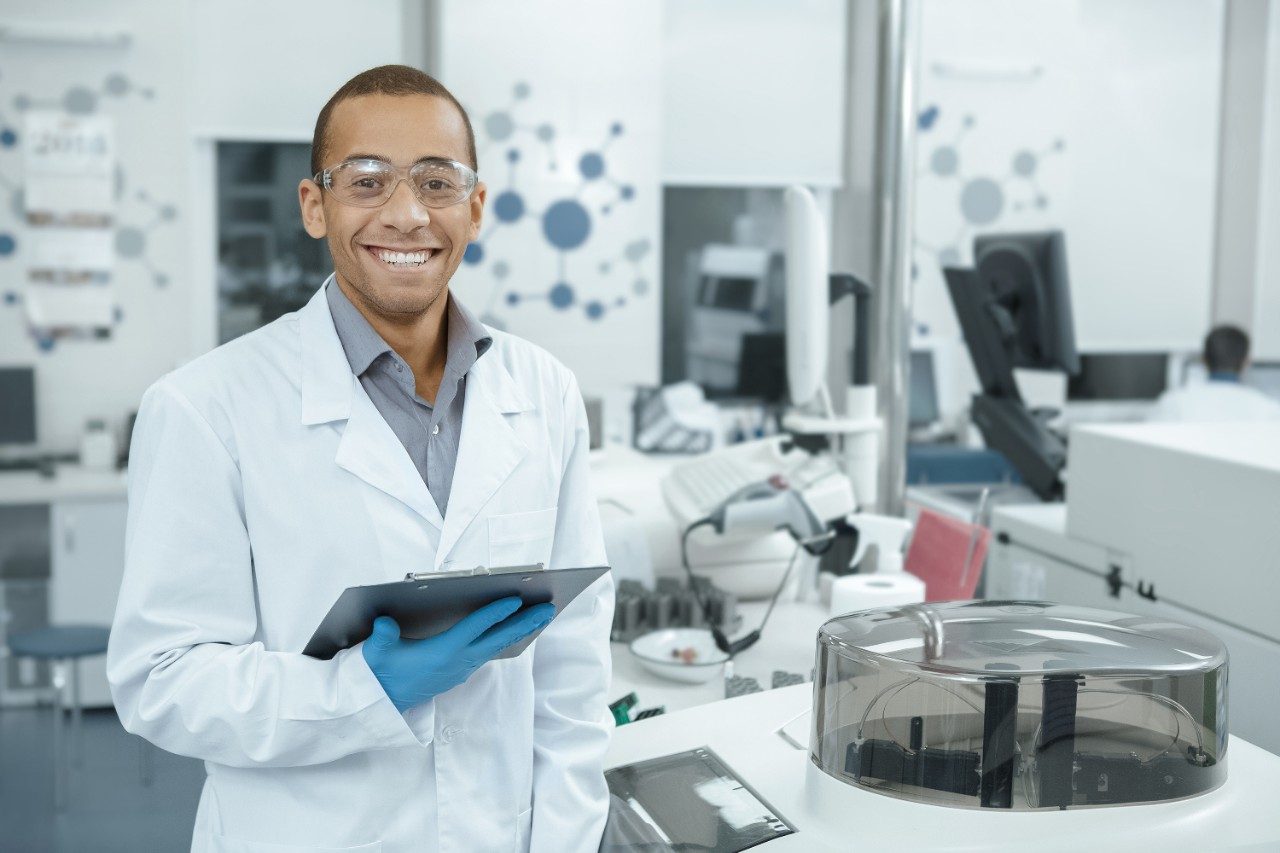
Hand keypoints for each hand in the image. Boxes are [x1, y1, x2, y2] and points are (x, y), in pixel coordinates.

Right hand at [361, 597, 554, 713]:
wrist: (382, 701)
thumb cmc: (381, 672)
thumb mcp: (376, 653)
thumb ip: (381, 637)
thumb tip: (385, 623)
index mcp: (442, 653)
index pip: (474, 629)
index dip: (494, 613)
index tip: (515, 600)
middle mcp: (458, 661)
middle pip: (498, 638)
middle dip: (525, 623)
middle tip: (549, 609)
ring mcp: (462, 667)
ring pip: (498, 646)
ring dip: (521, 630)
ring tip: (541, 615)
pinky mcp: (461, 671)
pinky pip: (490, 651)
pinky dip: (506, 638)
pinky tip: (516, 630)